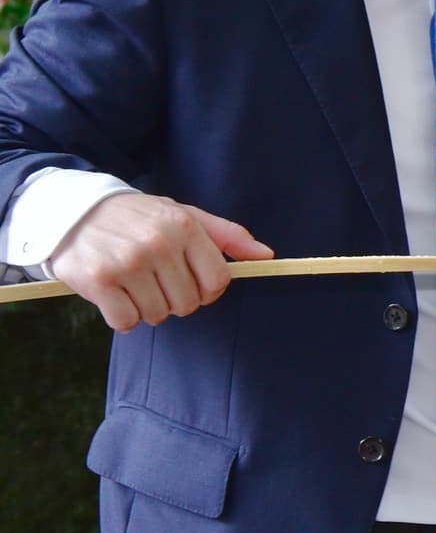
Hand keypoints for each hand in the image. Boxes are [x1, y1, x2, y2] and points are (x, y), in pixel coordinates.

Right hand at [50, 192, 273, 331]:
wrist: (72, 210)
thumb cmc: (137, 218)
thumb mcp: (184, 215)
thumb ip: (228, 236)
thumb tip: (266, 256)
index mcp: (184, 227)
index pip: (218, 281)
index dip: (207, 290)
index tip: (190, 281)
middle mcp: (158, 243)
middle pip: (188, 304)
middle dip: (174, 298)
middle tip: (154, 279)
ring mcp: (127, 262)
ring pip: (158, 315)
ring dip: (146, 307)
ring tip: (132, 282)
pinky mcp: (98, 280)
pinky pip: (126, 322)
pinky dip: (121, 316)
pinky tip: (114, 293)